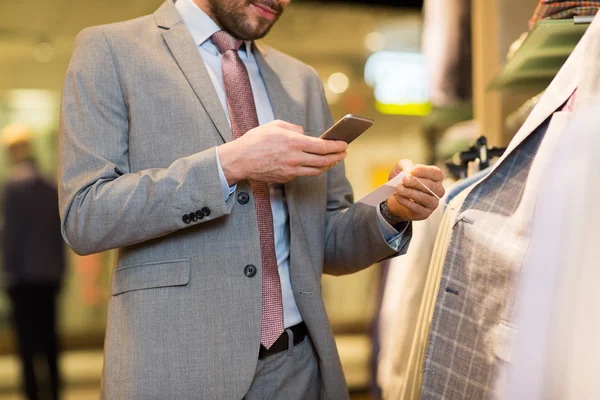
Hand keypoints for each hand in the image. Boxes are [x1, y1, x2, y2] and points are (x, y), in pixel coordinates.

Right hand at [218, 120, 347, 184]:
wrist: (239, 160)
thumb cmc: (255, 140)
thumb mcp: (275, 125)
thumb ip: (293, 128)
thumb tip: (303, 133)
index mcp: (293, 143)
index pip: (322, 147)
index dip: (336, 146)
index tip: (344, 144)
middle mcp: (295, 158)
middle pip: (323, 160)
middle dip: (337, 156)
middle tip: (344, 153)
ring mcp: (291, 171)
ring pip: (316, 170)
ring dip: (328, 165)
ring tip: (334, 159)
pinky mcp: (286, 178)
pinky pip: (303, 173)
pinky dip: (312, 168)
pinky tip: (316, 164)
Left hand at [386, 159, 444, 221]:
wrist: (394, 198)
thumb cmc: (402, 182)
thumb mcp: (401, 169)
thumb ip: (406, 165)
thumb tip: (410, 169)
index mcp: (436, 177)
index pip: (436, 173)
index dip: (425, 171)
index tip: (412, 170)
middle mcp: (438, 190)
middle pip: (431, 186)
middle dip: (416, 182)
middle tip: (404, 180)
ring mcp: (433, 203)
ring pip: (425, 198)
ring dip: (410, 192)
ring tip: (399, 188)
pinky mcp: (425, 213)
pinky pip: (417, 208)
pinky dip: (406, 202)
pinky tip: (398, 196)